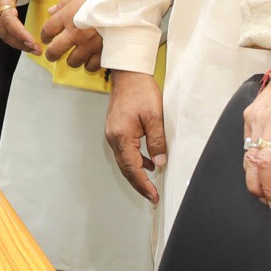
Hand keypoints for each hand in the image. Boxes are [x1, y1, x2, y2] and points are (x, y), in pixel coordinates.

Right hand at [0, 0, 46, 55]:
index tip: (32, 41)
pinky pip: (4, 28)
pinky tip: (26, 42)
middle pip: (3, 30)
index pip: (8, 19)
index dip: (19, 32)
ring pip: (2, 32)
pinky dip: (14, 37)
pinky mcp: (0, 11)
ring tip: (33, 49)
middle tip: (36, 49)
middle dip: (19, 42)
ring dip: (16, 42)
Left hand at [40, 0, 101, 70]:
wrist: (127, 1)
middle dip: (52, 54)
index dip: (45, 36)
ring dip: (74, 59)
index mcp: (67, 17)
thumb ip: (63, 5)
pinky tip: (92, 57)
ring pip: (73, 61)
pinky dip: (91, 63)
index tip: (47, 38)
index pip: (47, 31)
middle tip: (53, 54)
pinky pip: (92, 66)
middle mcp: (75, 33)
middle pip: (55, 51)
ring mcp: (89, 45)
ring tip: (77, 54)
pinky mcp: (103, 52)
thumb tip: (51, 12)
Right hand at [105, 69, 167, 201]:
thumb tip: (159, 162)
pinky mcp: (116, 129)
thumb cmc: (141, 91)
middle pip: (125, 168)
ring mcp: (112, 133)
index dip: (143, 184)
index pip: (133, 168)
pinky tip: (146, 162)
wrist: (128, 73)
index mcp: (122, 136)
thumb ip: (157, 140)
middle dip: (139, 184)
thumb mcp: (155, 116)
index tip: (153, 195)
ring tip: (150, 184)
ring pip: (124, 161)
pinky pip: (124, 151)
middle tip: (151, 196)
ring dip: (136, 174)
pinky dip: (135, 161)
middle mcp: (113, 137)